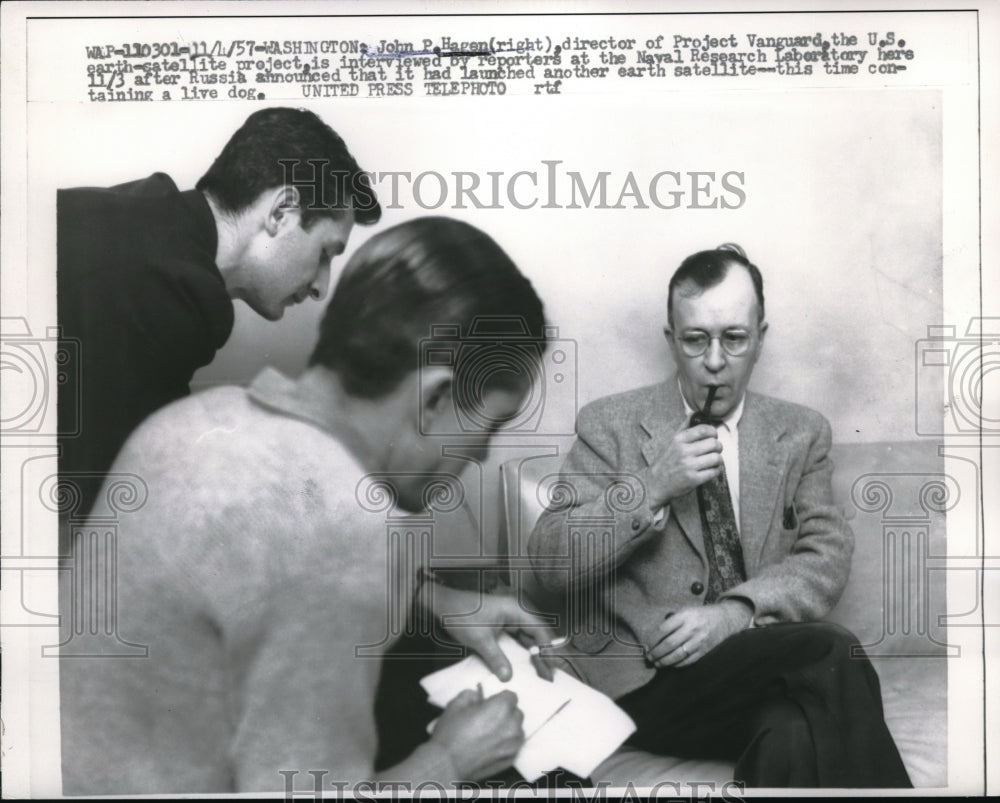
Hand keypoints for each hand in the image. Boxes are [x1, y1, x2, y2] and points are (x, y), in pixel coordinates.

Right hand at [430, 688, 524, 779]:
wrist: (447, 764)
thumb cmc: (451, 735)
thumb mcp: (456, 704)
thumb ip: (472, 694)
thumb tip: (478, 697)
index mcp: (501, 708)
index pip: (511, 696)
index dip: (499, 698)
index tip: (490, 704)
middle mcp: (512, 725)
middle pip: (516, 712)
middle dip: (505, 713)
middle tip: (488, 718)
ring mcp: (513, 744)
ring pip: (517, 730)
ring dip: (507, 728)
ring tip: (489, 733)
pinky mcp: (510, 759)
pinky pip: (513, 746)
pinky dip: (506, 743)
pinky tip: (490, 745)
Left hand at [431, 586, 558, 680]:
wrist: (443, 606)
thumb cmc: (461, 615)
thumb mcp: (480, 639)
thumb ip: (496, 658)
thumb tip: (508, 677)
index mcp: (515, 610)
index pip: (539, 630)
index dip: (547, 649)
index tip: (552, 667)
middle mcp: (515, 614)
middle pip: (535, 636)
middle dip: (542, 655)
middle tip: (549, 676)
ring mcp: (508, 620)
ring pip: (526, 640)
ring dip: (532, 656)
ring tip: (541, 674)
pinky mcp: (501, 627)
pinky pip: (515, 641)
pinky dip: (520, 653)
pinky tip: (523, 667)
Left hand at [645, 601, 751, 667]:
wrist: (725, 619)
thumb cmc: (700, 615)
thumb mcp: (686, 610)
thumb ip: (672, 621)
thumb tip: (655, 636)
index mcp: (685, 616)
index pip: (663, 629)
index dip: (652, 639)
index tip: (646, 645)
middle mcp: (692, 628)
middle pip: (669, 644)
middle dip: (656, 653)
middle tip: (649, 657)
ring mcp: (699, 641)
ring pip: (677, 655)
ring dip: (664, 661)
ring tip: (657, 664)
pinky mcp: (705, 651)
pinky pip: (688, 661)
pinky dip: (677, 664)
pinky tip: (671, 665)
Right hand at [646, 423, 722, 508]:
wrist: (655, 483)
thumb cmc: (665, 462)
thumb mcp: (670, 442)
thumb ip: (684, 428)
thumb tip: (694, 414)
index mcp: (679, 440)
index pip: (703, 430)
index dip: (713, 432)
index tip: (713, 435)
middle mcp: (684, 452)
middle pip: (713, 444)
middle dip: (718, 446)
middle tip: (715, 450)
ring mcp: (689, 466)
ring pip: (716, 458)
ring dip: (718, 460)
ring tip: (713, 461)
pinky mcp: (694, 479)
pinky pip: (714, 472)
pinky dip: (716, 471)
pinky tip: (710, 470)